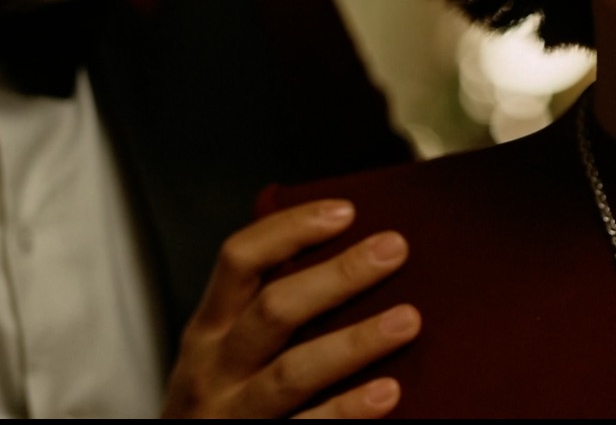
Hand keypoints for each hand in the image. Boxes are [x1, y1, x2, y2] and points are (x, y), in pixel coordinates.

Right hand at [163, 200, 419, 417]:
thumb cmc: (221, 405)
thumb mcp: (222, 353)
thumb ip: (263, 314)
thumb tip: (346, 260)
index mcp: (208, 329)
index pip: (239, 259)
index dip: (290, 229)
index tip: (345, 211)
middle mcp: (214, 368)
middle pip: (274, 310)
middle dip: (338, 275)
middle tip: (394, 250)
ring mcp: (234, 415)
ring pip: (293, 372)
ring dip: (354, 342)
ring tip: (408, 319)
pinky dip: (348, 410)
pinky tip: (387, 393)